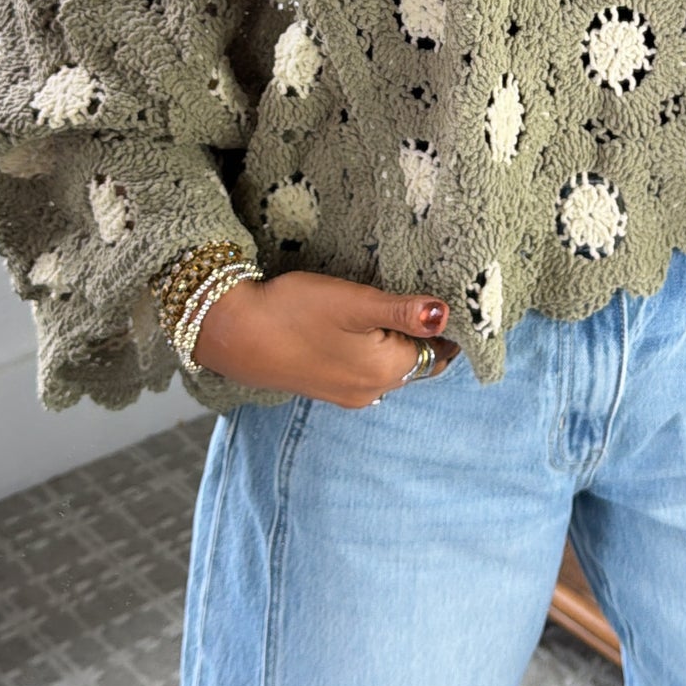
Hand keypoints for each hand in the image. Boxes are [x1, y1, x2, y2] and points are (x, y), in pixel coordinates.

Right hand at [191, 271, 461, 407]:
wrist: (232, 334)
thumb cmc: (294, 312)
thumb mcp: (355, 303)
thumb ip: (404, 310)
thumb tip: (447, 314)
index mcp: (388, 370)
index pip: (440, 350)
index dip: (450, 325)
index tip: (453, 293)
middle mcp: (373, 390)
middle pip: (419, 361)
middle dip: (427, 334)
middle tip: (429, 292)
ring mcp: (348, 393)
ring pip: (393, 366)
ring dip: (400, 341)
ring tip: (398, 304)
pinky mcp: (326, 386)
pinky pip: (368, 369)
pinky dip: (376, 350)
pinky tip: (364, 326)